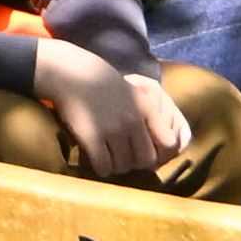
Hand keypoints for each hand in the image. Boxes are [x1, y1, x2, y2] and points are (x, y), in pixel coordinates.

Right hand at [32, 37, 193, 182]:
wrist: (72, 73)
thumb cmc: (104, 83)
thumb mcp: (135, 93)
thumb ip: (151, 115)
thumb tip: (168, 144)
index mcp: (146, 108)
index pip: (169, 144)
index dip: (162, 154)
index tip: (149, 153)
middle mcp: (132, 120)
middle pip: (146, 161)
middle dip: (137, 163)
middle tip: (125, 157)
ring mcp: (112, 129)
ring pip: (123, 166)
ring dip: (116, 166)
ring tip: (109, 156)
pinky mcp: (91, 138)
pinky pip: (103, 167)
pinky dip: (101, 168)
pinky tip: (96, 158)